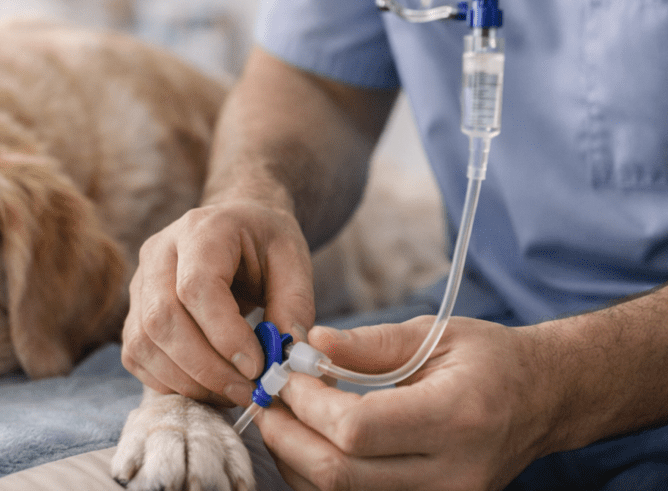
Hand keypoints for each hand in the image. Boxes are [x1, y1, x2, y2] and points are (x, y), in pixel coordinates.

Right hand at [121, 199, 315, 406]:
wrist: (235, 226)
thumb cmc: (265, 242)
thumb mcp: (294, 259)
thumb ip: (294, 304)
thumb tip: (287, 355)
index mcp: (200, 230)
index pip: (196, 287)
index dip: (223, 334)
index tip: (256, 366)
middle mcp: (158, 253)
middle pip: (162, 319)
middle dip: (206, 367)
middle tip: (247, 390)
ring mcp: (139, 283)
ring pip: (143, 343)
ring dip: (188, 380)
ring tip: (232, 391)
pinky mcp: (134, 312)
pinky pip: (137, 356)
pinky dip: (171, 382)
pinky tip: (208, 386)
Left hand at [253, 316, 556, 490]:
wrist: (543, 401)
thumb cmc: (489, 361)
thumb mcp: (435, 335)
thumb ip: (370, 343)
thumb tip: (311, 342)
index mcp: (456, 417)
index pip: (357, 429)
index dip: (308, 404)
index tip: (286, 375)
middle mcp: (452, 472)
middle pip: (340, 474)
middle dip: (287, 436)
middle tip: (268, 401)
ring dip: (296, 460)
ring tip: (285, 419)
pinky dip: (321, 477)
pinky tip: (312, 444)